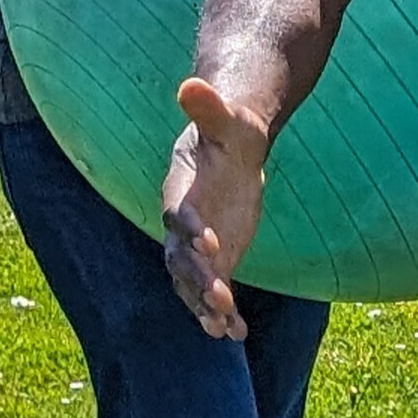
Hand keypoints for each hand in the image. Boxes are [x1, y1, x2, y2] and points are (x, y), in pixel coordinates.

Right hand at [161, 77, 268, 339]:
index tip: (211, 244)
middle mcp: (183, 226)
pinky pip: (214, 294)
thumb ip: (209, 109)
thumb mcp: (228, 122)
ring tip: (224, 329)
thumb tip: (190, 82)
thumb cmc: (230, 133)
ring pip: (193, 285)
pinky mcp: (215, 264)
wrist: (231, 153)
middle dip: (199, 280)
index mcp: (181, 192)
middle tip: (222, 299)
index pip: (178, 214)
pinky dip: (224, 315)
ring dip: (207, 307)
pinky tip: (238, 335)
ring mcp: (197, 249)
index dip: (191, 229)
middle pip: (181, 260)